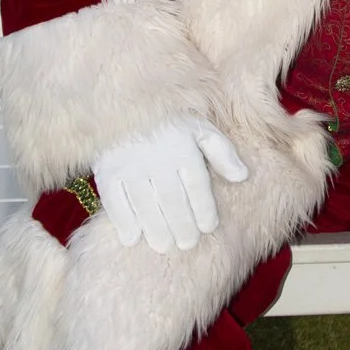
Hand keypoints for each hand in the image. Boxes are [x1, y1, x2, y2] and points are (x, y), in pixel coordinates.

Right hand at [92, 116, 248, 252]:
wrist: (124, 103)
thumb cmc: (170, 121)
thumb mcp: (200, 129)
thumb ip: (222, 152)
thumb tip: (243, 176)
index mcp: (183, 146)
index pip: (197, 185)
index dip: (204, 209)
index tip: (209, 228)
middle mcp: (157, 157)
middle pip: (172, 199)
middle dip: (182, 225)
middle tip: (187, 244)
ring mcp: (129, 165)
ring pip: (145, 204)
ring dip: (155, 229)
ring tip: (164, 246)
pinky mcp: (106, 171)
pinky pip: (114, 201)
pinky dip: (122, 222)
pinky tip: (132, 239)